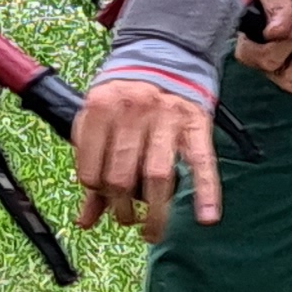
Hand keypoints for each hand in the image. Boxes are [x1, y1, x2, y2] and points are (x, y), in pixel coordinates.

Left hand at [72, 71, 220, 234]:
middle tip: (126, 219)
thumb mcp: (99, 123)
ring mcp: (166, 118)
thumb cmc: (125, 100)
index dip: (95, 191)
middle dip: (122, 208)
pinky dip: (207, 192)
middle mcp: (133, 111)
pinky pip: (202, 162)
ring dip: (154, 213)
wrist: (164, 58)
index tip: (104, 197)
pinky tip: (207, 217)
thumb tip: (85, 221)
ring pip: (157, 175)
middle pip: (122, 176)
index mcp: (101, 107)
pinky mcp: (196, 124)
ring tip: (151, 232)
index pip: (91, 169)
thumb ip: (91, 168)